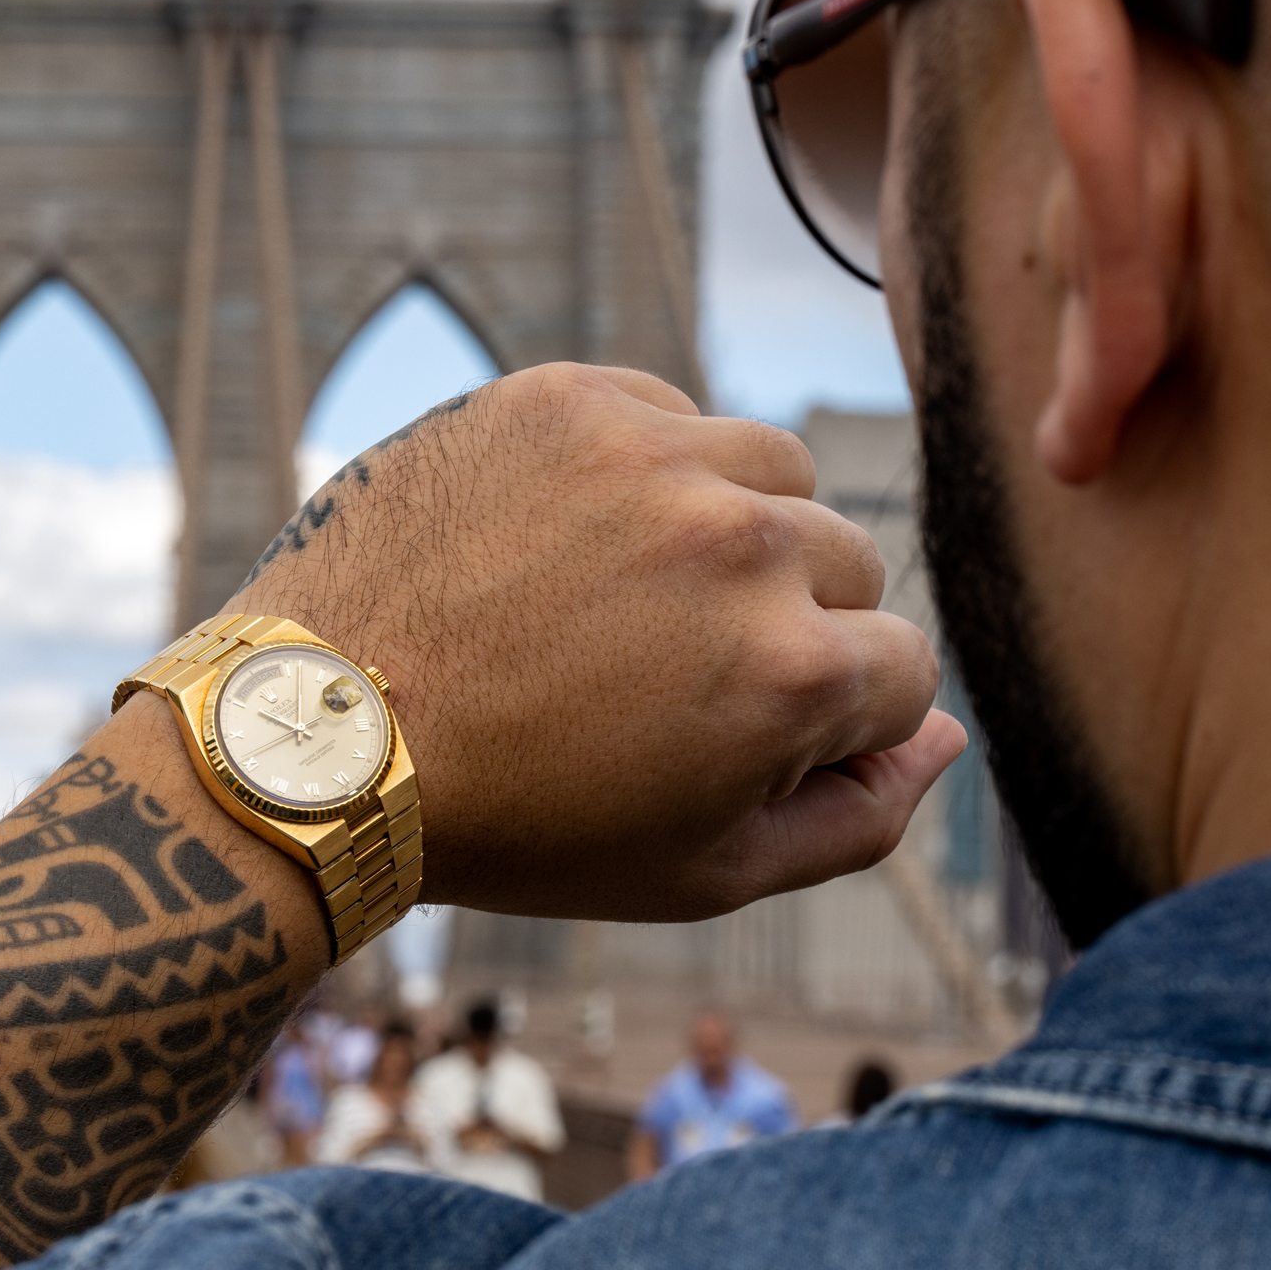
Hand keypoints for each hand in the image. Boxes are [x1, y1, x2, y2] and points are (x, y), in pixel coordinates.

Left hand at [222, 364, 961, 921]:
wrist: (321, 739)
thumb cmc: (514, 825)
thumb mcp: (700, 873)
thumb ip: (857, 817)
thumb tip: (949, 736)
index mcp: (795, 671)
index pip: (901, 673)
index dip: (821, 721)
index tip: (718, 737)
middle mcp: (744, 542)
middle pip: (846, 568)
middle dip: (779, 627)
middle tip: (651, 680)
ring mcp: (652, 455)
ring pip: (774, 475)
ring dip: (731, 531)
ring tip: (622, 601)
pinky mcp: (567, 396)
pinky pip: (674, 414)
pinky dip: (649, 469)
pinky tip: (571, 539)